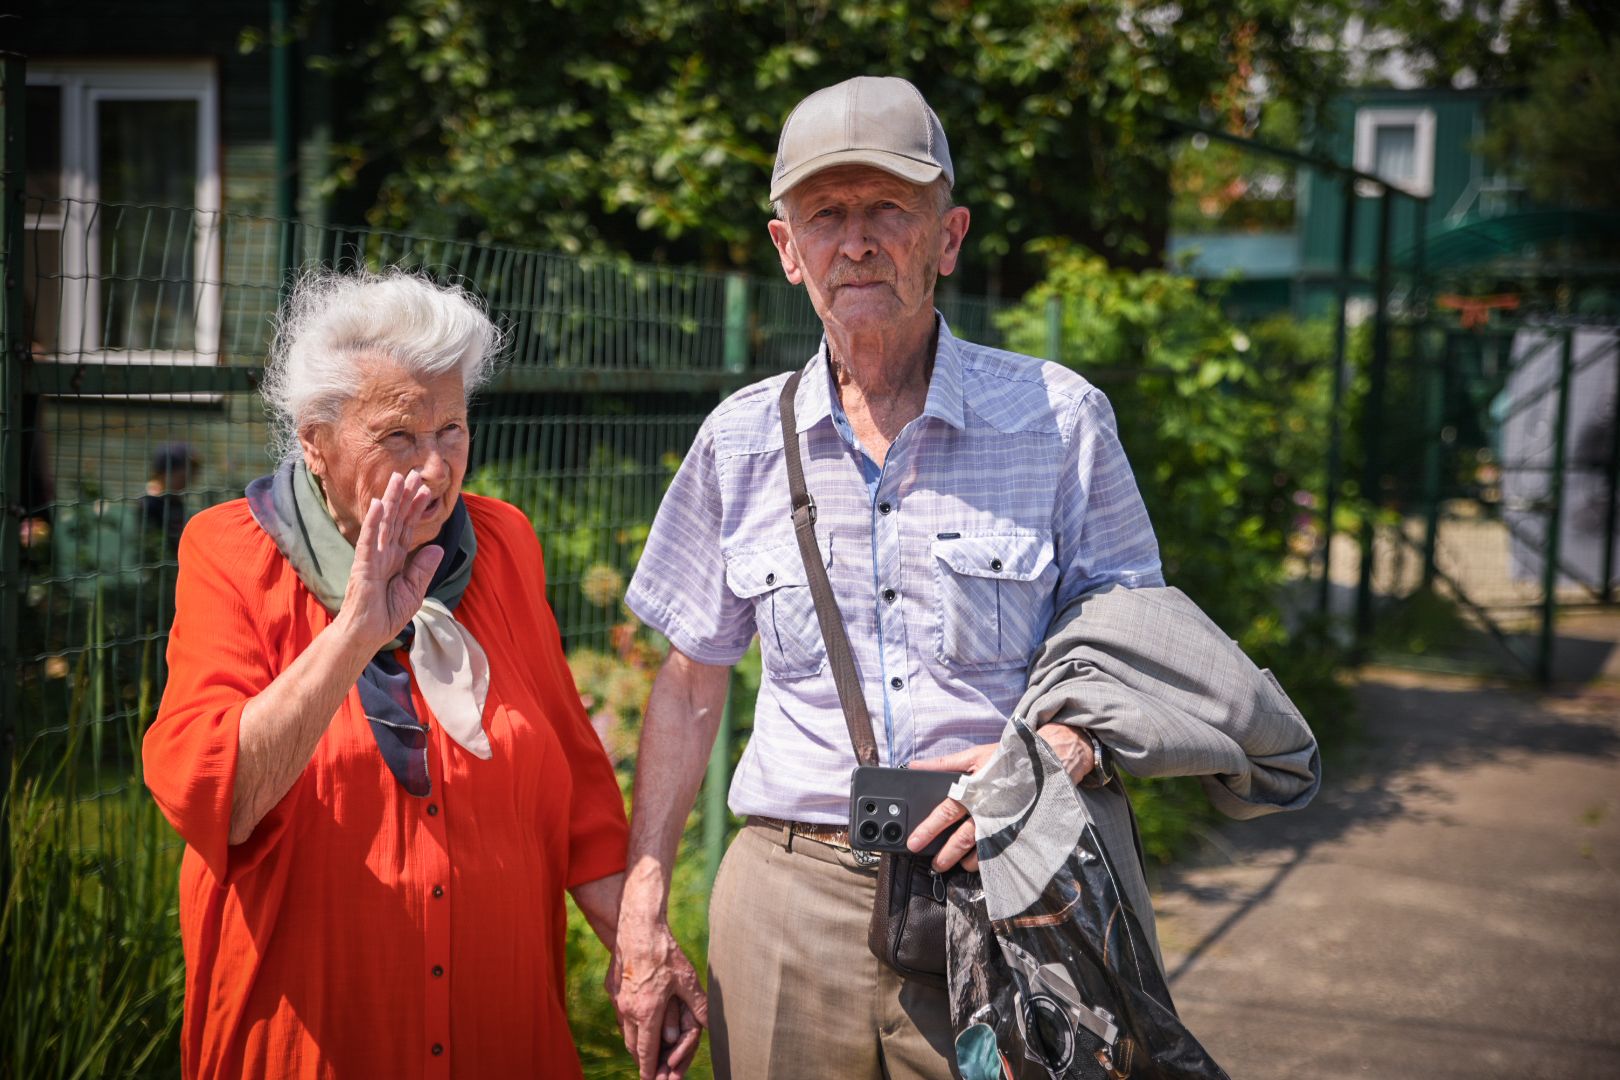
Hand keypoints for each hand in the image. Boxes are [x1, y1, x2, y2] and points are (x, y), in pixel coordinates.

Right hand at [337, 469, 443, 652]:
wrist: (367, 635)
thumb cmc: (386, 616)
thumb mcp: (414, 592)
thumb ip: (423, 569)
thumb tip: (436, 547)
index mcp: (397, 559)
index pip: (407, 527)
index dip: (416, 508)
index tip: (425, 489)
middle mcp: (384, 553)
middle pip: (397, 519)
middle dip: (405, 496)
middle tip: (415, 473)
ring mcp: (373, 557)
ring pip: (384, 523)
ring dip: (391, 500)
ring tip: (398, 478)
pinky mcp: (363, 565)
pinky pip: (369, 540)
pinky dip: (373, 522)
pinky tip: (377, 504)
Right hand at [609, 916, 707, 1079]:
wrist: (637, 927)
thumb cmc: (665, 952)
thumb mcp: (687, 979)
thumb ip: (698, 1005)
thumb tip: (710, 1024)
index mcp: (647, 1012)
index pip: (646, 1052)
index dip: (649, 1070)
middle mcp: (629, 1010)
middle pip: (633, 1046)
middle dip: (643, 1059)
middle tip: (653, 1068)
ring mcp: (618, 1000)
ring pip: (625, 1031)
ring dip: (635, 1042)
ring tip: (645, 1049)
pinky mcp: (612, 988)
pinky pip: (621, 1015)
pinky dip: (629, 1024)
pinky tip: (638, 1020)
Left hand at [906, 728, 1095, 872]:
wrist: (1051, 760)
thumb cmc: (1010, 757)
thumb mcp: (975, 755)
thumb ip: (943, 764)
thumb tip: (915, 766)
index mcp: (974, 791)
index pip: (944, 814)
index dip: (927, 830)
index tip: (913, 843)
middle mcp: (988, 811)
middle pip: (961, 840)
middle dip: (944, 856)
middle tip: (933, 865)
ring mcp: (1005, 824)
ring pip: (981, 851)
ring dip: (966, 862)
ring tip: (955, 866)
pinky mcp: (1019, 831)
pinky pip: (1001, 852)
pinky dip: (989, 860)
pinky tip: (981, 864)